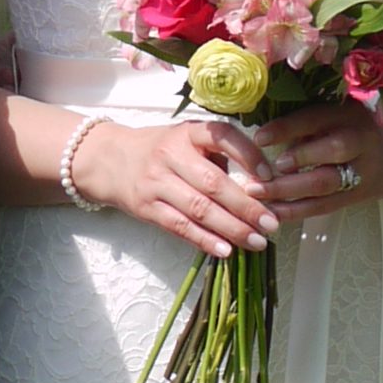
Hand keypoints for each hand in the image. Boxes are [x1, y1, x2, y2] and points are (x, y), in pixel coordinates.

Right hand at [77, 112, 283, 258]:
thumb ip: (217, 155)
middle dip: (246, 206)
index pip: (222, 137)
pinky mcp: (146, 207)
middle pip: (213, 183)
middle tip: (272, 223)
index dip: (249, 156)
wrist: (110, 160)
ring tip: (257, 241)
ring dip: (231, 228)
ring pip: (199, 209)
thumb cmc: (161, 151)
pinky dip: (204, 240)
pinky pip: (180, 227)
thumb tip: (259, 186)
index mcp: (188, 133)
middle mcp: (171, 154)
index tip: (270, 178)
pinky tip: (226, 250)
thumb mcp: (187, 140)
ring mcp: (156, 182)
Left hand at [248, 97, 382, 221]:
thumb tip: (260, 127)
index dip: (288, 127)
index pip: (318, 117)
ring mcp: (360, 171)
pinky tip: (272, 212)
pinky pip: (324, 206)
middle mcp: (360, 140)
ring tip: (258, 193)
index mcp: (350, 114)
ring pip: (327, 182)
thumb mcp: (337, 113)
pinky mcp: (355, 195)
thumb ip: (308, 119)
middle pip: (334, 149)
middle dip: (300, 158)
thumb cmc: (351, 128)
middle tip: (270, 166)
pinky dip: (296, 211)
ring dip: (290, 190)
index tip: (259, 137)